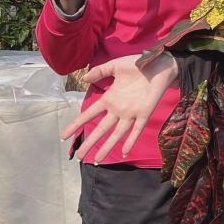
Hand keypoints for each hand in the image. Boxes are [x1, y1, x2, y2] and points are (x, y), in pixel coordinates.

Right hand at [60, 51, 177, 162]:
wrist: (158, 63)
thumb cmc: (137, 64)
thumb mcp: (114, 66)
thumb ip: (99, 72)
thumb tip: (83, 78)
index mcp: (110, 99)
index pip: (89, 114)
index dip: (77, 124)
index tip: (65, 136)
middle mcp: (118, 109)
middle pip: (101, 129)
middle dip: (90, 143)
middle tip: (80, 157)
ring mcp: (131, 112)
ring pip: (117, 134)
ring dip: (107, 146)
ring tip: (97, 160)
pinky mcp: (145, 112)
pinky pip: (137, 129)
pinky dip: (131, 140)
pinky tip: (125, 152)